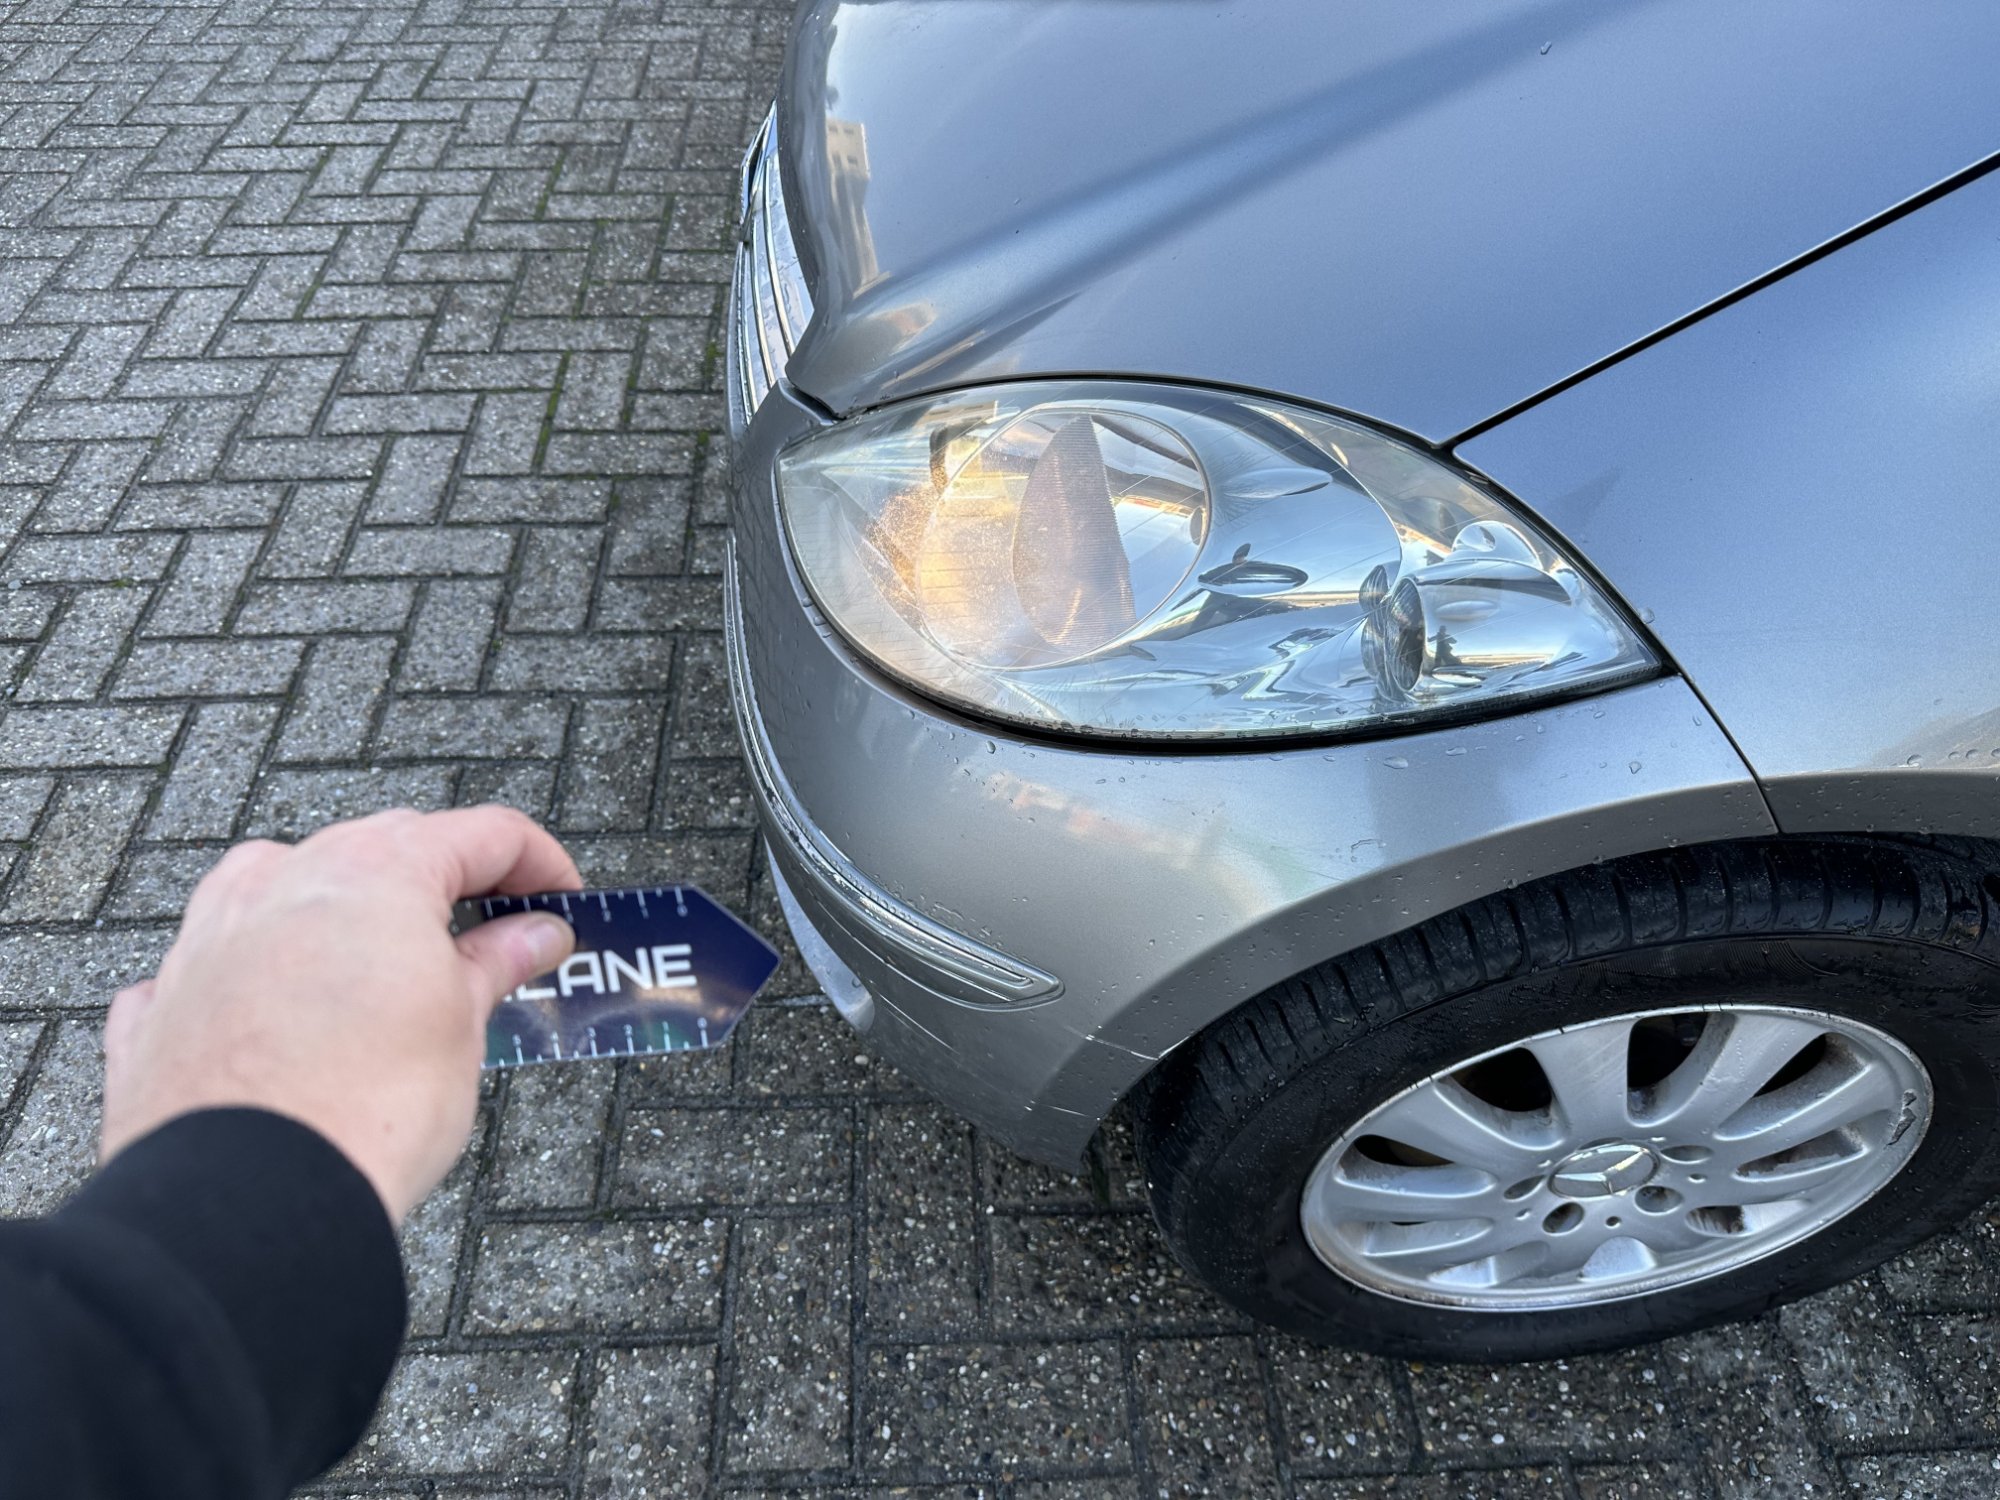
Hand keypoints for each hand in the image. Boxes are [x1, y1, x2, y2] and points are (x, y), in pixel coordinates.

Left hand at [100, 807, 580, 1222]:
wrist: (245, 1204)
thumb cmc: (364, 1109)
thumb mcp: (462, 1027)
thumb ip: (495, 963)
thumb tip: (534, 933)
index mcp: (374, 870)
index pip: (483, 834)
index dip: (539, 864)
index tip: (563, 905)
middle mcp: (282, 878)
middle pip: (384, 852)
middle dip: (444, 890)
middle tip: (496, 946)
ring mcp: (209, 933)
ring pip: (292, 892)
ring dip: (345, 919)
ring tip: (386, 981)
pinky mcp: (162, 1000)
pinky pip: (218, 959)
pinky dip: (258, 974)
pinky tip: (281, 1018)